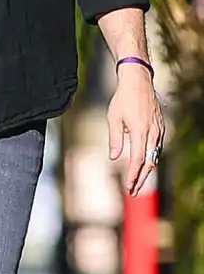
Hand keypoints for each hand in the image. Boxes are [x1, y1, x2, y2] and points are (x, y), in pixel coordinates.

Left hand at [107, 65, 165, 196]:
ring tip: (137, 183)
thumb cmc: (123, 98)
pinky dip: (151, 159)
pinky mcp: (160, 127)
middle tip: (132, 192)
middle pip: (149, 162)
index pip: (137, 159)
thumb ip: (115, 139)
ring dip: (146, 171)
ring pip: (155, 156)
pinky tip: (144, 166)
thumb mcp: (114, 118)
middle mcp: (153, 132)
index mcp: (140, 131)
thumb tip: (113, 157)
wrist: (138, 81)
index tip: (128, 187)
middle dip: (140, 179)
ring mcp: (159, 130)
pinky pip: (157, 148)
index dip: (133, 175)